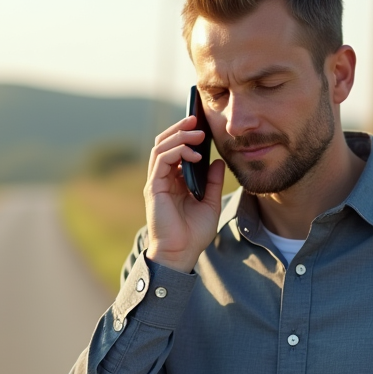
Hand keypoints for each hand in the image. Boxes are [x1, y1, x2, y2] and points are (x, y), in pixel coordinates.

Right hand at [144, 115, 226, 273]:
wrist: (181, 253)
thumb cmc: (193, 233)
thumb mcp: (211, 203)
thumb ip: (214, 182)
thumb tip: (218, 160)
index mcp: (174, 181)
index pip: (176, 149)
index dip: (186, 135)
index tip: (202, 125)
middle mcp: (163, 178)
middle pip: (165, 143)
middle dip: (180, 128)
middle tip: (197, 120)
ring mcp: (156, 182)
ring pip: (161, 147)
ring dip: (179, 136)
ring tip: (197, 133)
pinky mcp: (153, 187)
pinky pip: (161, 160)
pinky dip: (176, 151)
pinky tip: (194, 154)